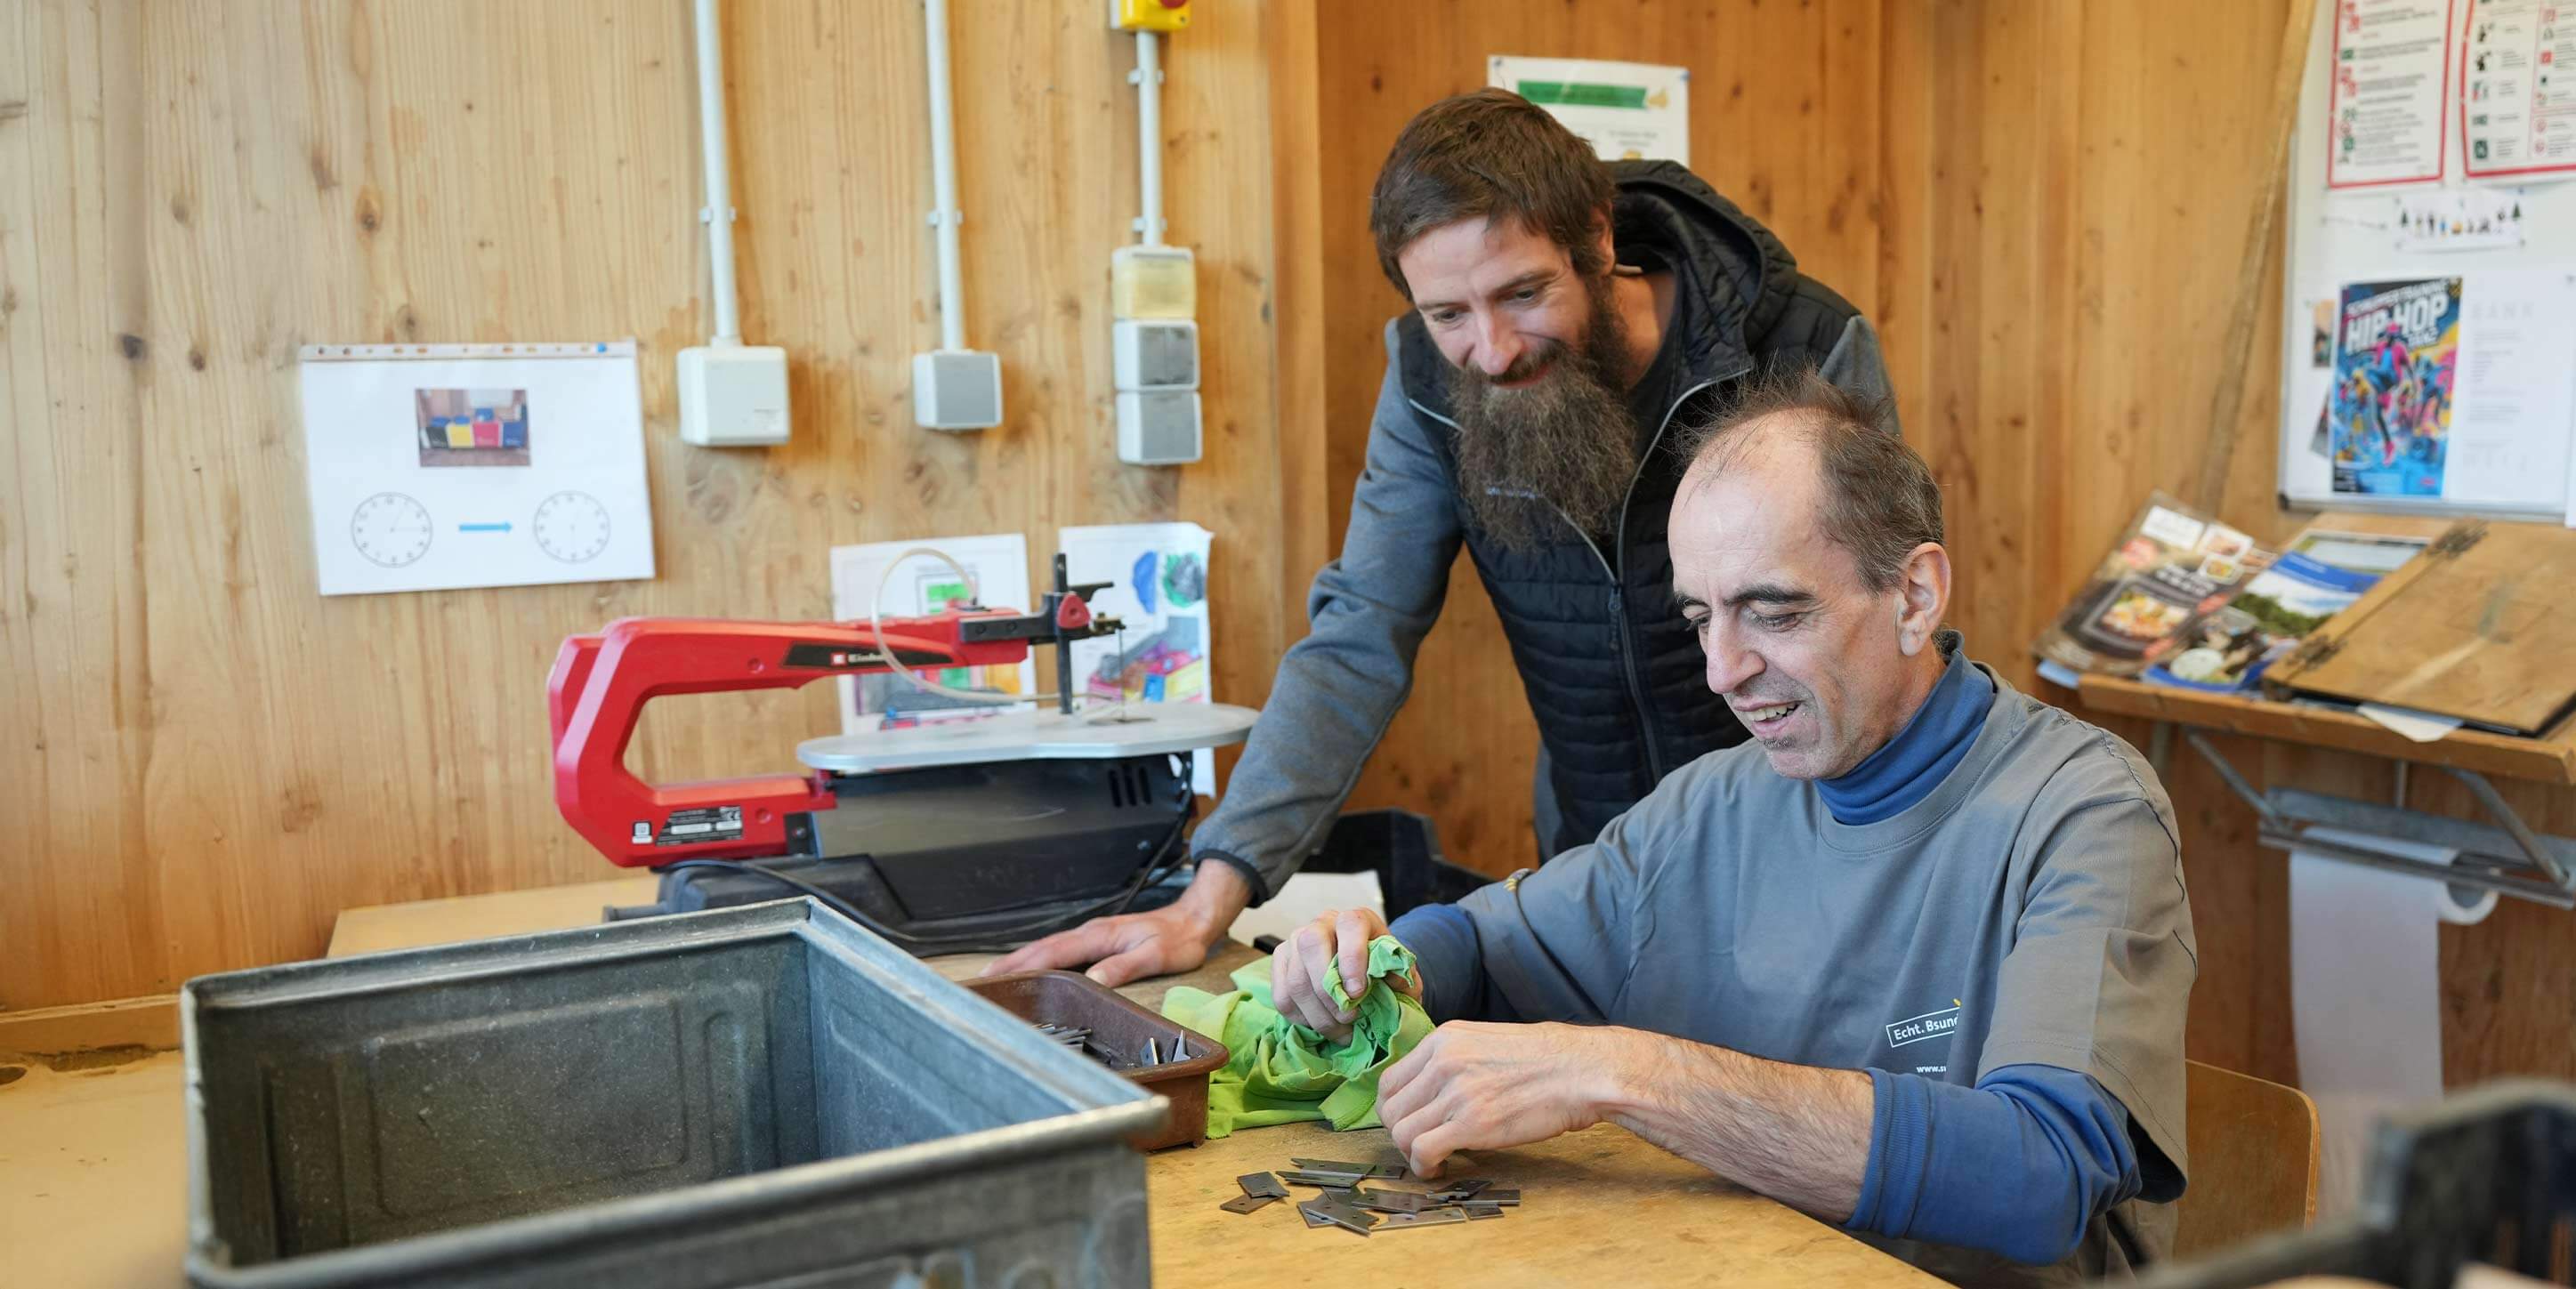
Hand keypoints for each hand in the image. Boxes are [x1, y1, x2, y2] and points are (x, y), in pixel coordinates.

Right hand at [982, 862, 1248, 985]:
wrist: (1194, 919)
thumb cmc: (1178, 940)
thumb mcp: (1155, 956)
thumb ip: (1123, 967)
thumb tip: (1092, 981)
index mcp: (1099, 936)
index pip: (1053, 953)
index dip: (1025, 966)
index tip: (998, 977)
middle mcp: (1090, 933)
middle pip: (1042, 949)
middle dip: (1011, 963)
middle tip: (982, 981)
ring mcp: (1092, 935)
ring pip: (1049, 948)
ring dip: (1022, 961)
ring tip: (997, 977)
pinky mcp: (1097, 940)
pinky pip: (1060, 950)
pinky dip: (1040, 959)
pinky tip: (1033, 969)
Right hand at [1267, 907, 1417, 1042]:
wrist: (1361, 968)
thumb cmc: (1380, 970)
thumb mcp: (1398, 971)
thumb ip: (1401, 975)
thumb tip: (1394, 981)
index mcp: (1355, 919)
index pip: (1349, 925)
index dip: (1353, 957)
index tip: (1359, 992)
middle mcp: (1321, 924)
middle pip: (1311, 947)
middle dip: (1329, 992)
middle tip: (1350, 1018)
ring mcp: (1295, 942)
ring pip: (1295, 980)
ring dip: (1319, 1015)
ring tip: (1341, 1031)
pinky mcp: (1281, 963)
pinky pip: (1282, 996)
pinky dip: (1302, 1018)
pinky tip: (1322, 1024)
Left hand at [1376, 1020, 1626, 1176]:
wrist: (1582, 1071)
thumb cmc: (1545, 1060)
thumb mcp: (1486, 1041)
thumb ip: (1453, 1059)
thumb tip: (1430, 1089)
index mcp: (1444, 1039)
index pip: (1389, 1080)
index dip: (1394, 1109)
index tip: (1409, 1123)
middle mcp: (1443, 1062)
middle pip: (1390, 1108)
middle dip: (1399, 1133)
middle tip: (1420, 1146)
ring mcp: (1455, 1092)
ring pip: (1401, 1132)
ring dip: (1410, 1154)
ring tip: (1432, 1159)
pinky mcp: (1471, 1124)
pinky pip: (1422, 1151)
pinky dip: (1424, 1166)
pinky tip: (1440, 1169)